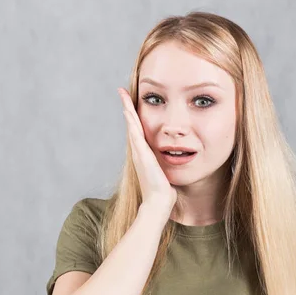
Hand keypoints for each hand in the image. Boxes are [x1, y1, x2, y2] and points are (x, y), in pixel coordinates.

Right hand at [117, 87, 176, 211]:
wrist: (158, 202)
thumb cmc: (163, 190)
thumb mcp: (164, 172)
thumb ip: (165, 165)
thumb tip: (173, 162)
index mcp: (144, 153)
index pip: (138, 130)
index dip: (134, 116)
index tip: (131, 103)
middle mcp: (139, 151)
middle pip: (132, 124)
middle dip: (127, 107)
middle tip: (121, 92)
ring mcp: (139, 152)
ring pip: (132, 126)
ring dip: (127, 109)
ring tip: (123, 95)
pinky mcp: (142, 155)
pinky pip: (135, 134)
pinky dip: (131, 121)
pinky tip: (128, 110)